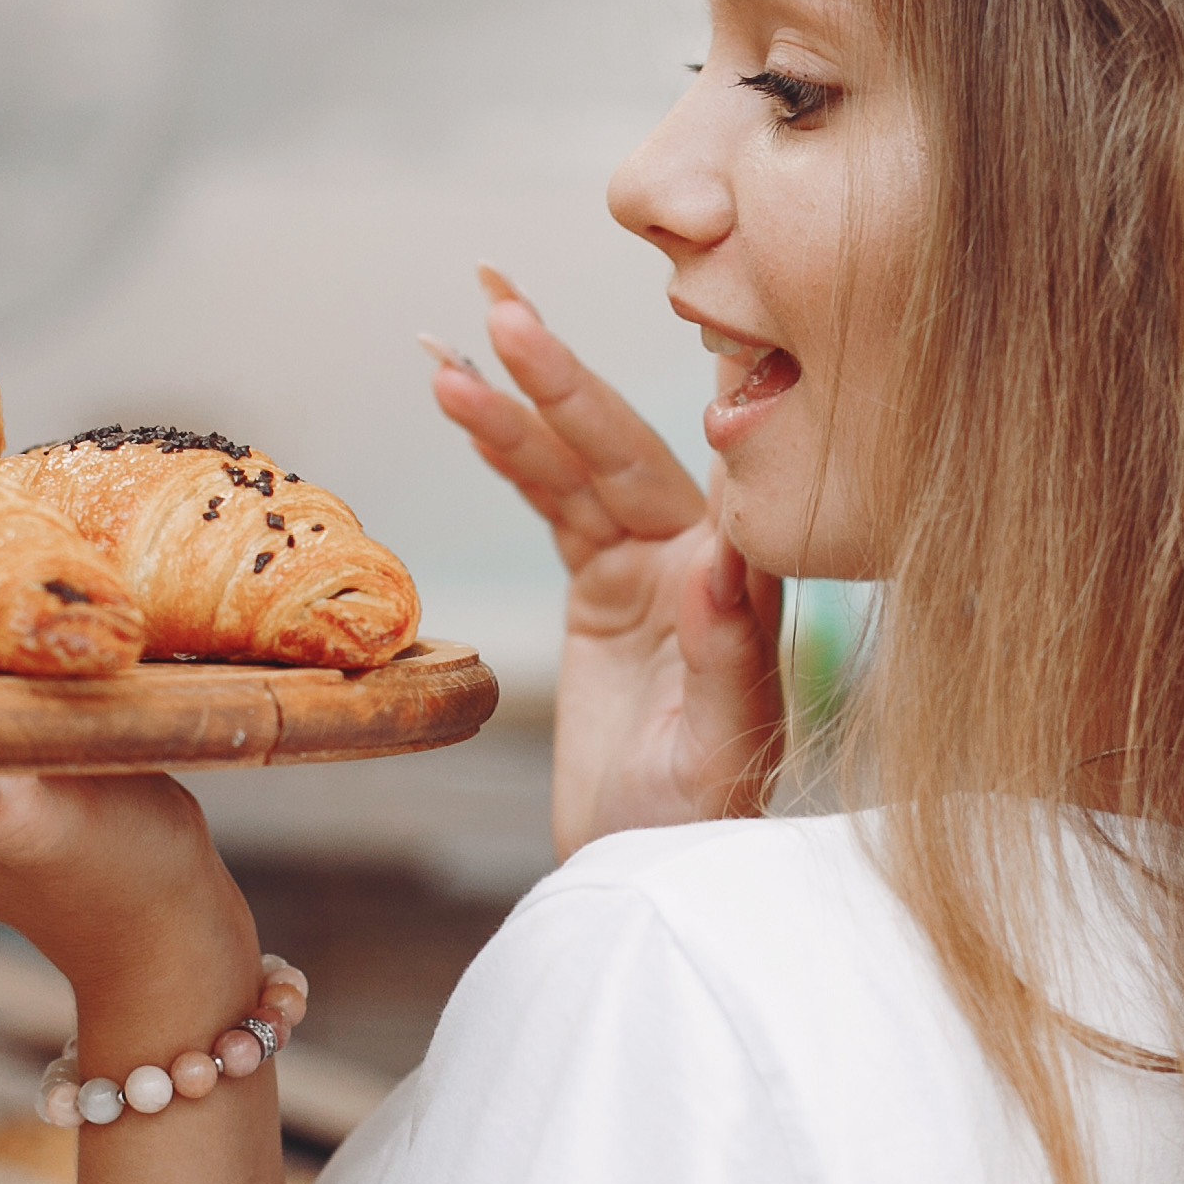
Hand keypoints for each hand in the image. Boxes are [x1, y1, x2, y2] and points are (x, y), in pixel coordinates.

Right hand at [428, 267, 785, 856]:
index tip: (552, 349)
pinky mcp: (605, 587)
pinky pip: (554, 504)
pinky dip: (511, 457)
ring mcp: (648, 567)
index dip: (610, 406)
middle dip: (556, 379)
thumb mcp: (717, 757)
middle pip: (620, 448)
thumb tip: (715, 562)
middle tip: (499, 309)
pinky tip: (469, 408)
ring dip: (516, 413)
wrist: (648, 873)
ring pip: (576, 469)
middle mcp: (698, 559)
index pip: (672, 467)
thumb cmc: (698, 829)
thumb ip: (728, 660)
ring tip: (449, 358)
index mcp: (734, 584)